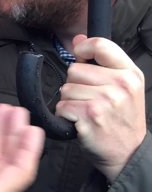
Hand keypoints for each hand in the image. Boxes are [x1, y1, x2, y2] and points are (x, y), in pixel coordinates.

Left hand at [56, 34, 145, 182]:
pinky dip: (65, 114)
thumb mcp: (122, 86)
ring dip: (70, 101)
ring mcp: (106, 100)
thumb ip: (101, 59)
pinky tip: (80, 121)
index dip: (83, 49)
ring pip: (66, 88)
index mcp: (130, 73)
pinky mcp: (90, 116)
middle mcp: (121, 85)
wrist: (128, 153)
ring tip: (87, 111)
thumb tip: (78, 38)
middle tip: (91, 99)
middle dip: (76, 84)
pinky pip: (62, 105)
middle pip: (75, 69)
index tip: (80, 58)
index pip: (100, 45)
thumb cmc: (121, 118)